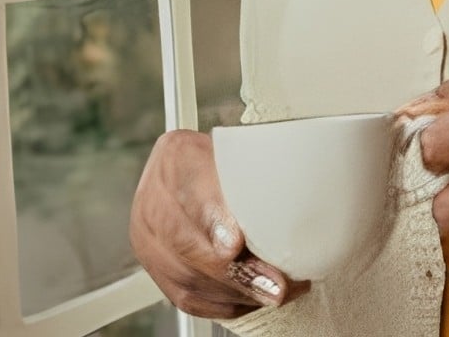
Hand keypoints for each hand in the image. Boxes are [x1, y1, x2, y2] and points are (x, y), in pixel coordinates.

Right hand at [129, 130, 309, 318]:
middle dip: (236, 272)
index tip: (236, 245)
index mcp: (176, 156)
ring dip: (237, 293)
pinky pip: (186, 297)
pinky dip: (223, 304)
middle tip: (276, 284)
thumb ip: (255, 168)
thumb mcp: (237, 145)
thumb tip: (300, 196)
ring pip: (188, 279)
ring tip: (277, 294)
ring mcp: (148, 239)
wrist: (181, 168)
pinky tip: (252, 300)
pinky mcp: (155, 269)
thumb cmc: (220, 155)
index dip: (212, 220)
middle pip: (187, 245)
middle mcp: (154, 200)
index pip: (189, 189)